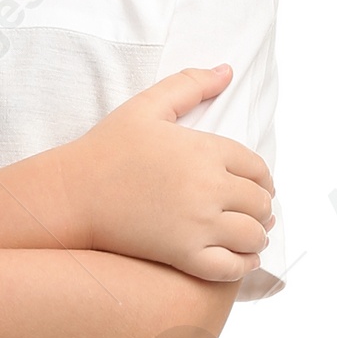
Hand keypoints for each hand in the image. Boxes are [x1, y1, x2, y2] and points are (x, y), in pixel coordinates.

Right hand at [68, 66, 273, 281]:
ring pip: (251, 234)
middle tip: (256, 214)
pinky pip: (229, 266)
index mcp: (206, 150)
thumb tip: (227, 71)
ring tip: (251, 236)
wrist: (73, 194)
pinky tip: (241, 260)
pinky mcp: (183, 254)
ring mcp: (197, 223)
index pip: (257, 168)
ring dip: (257, 236)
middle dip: (262, 208)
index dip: (263, 180)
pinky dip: (243, 265)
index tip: (259, 187)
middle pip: (259, 202)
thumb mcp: (147, 106)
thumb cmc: (106, 149)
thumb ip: (189, 85)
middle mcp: (209, 187)